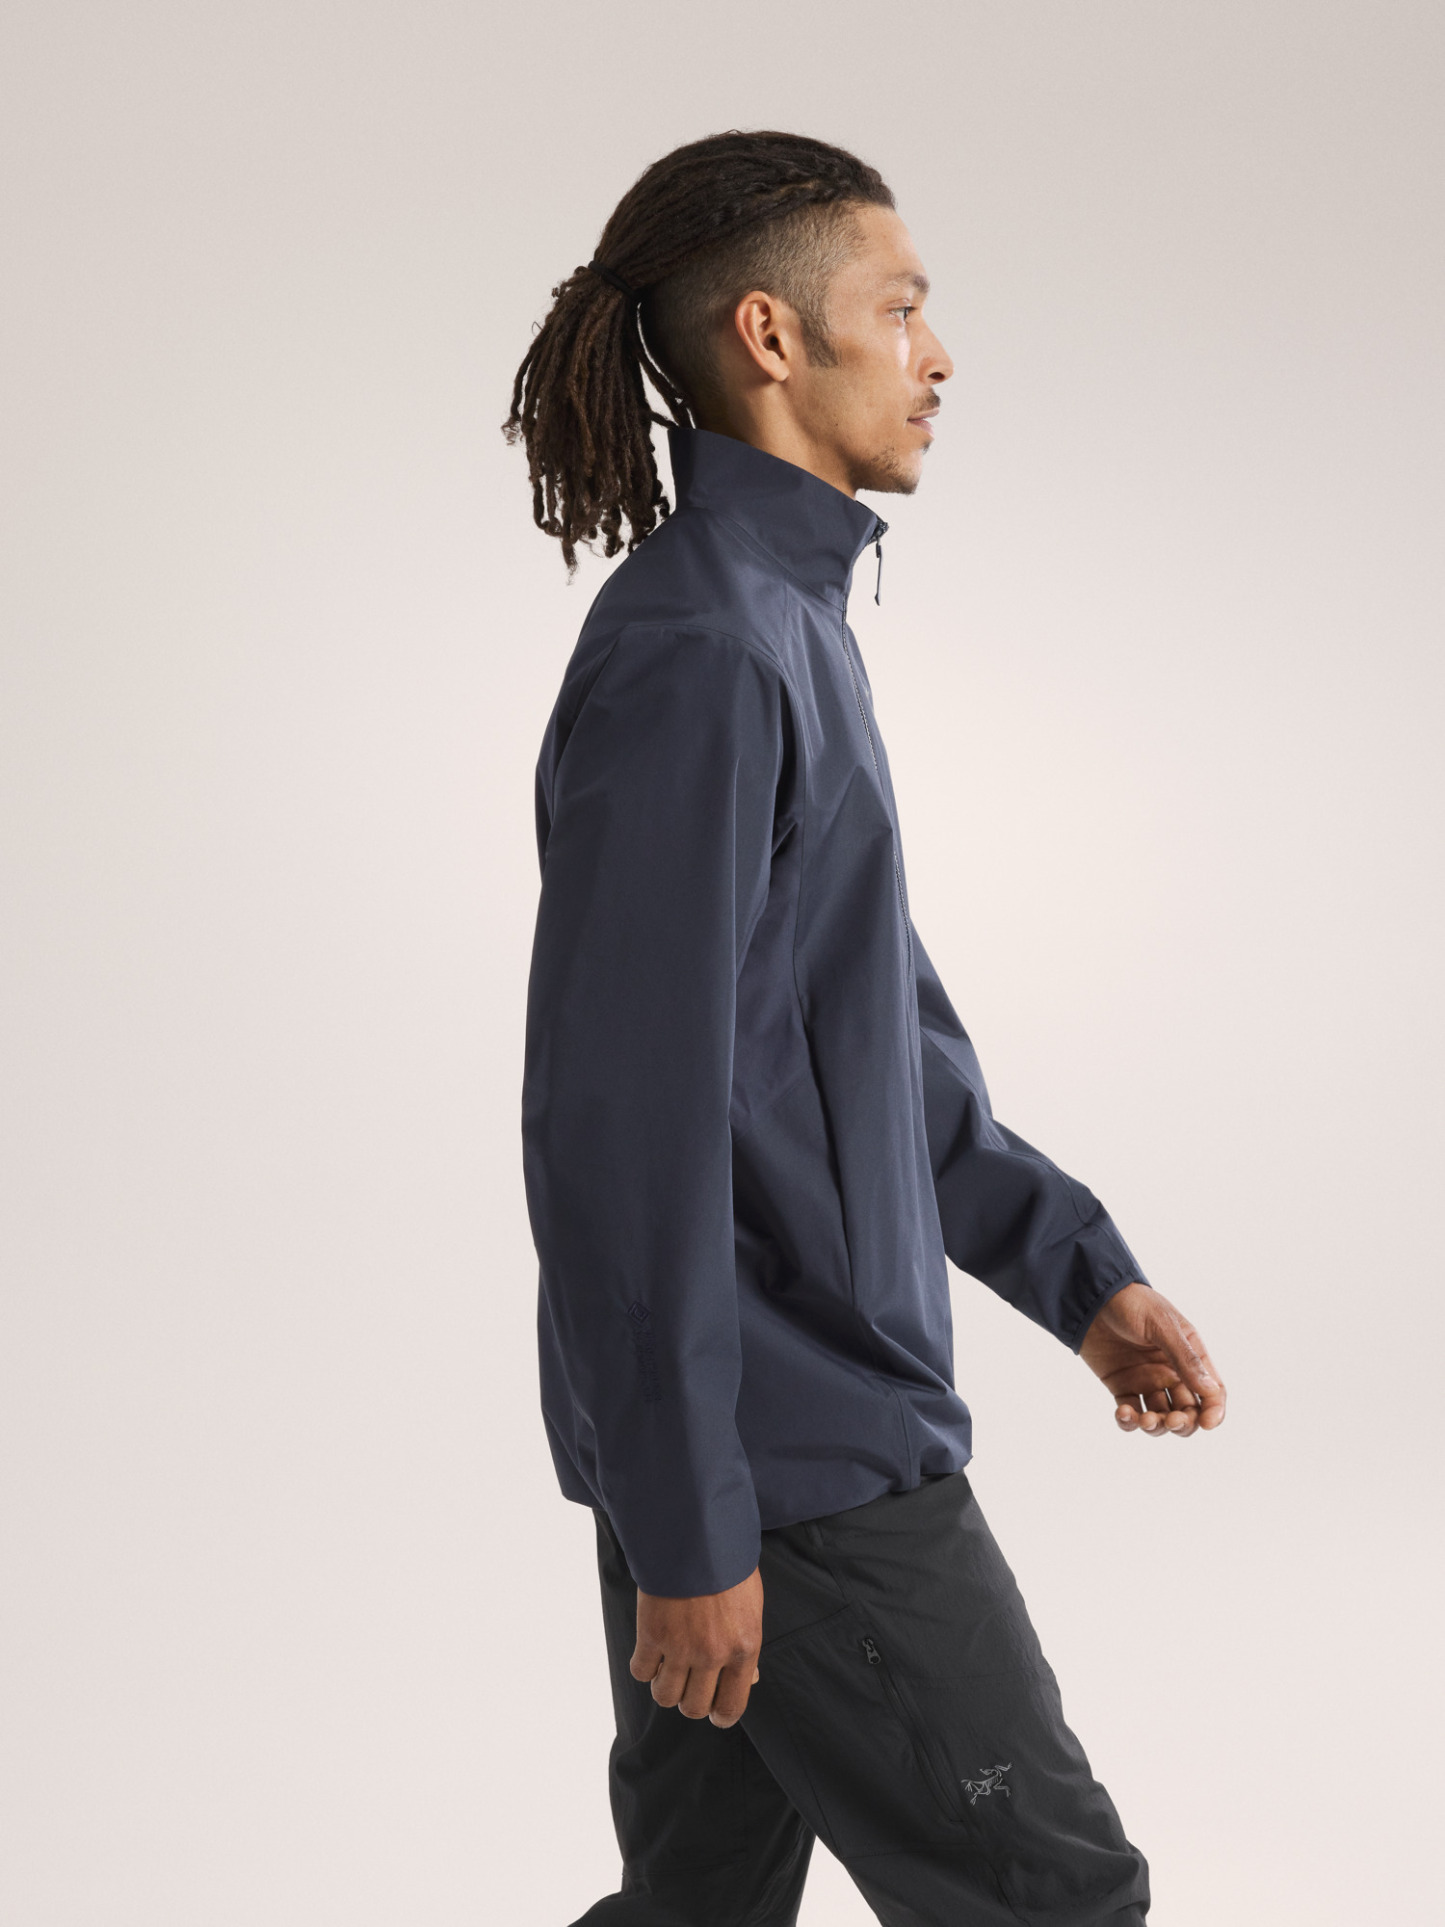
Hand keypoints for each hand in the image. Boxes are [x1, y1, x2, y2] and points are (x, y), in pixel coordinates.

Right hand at [631, 1566, 763, 1727]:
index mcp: (744, 1648)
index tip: (713, 1711)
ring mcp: (680, 1647)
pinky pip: (641, 1672)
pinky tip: (651, 1650)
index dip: (720, 1715)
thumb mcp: (751, 1605)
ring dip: (665, 1686)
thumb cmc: (728, 1565)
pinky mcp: (652, 1634)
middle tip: (688, 1682)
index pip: (731, 1706)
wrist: (696, 1532)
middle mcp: (713, 1654)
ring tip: (668, 1666)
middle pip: (694, 1707)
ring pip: (665, 1696)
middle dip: (690, 1700)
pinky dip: (644, 1666)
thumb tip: (750, 1679)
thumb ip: (748, 1646)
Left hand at [1079, 1282, 1225, 1437]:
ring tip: (1144, 1419)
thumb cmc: (1132, 1303)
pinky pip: (1131, 1413)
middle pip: (1188, 1411)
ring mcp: (1146, 1381)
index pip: (1212, 1391)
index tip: (1207, 1424)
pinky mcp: (1121, 1386)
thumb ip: (1184, 1357)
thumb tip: (1210, 1391)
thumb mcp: (1162, 1325)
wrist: (1091, 1296)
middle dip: (1183, 1423)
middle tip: (1171, 1421)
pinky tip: (1124, 1414)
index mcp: (1190, 1355)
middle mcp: (1171, 1372)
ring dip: (1157, 1426)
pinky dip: (1129, 1421)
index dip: (1214, 1411)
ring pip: (1160, 1418)